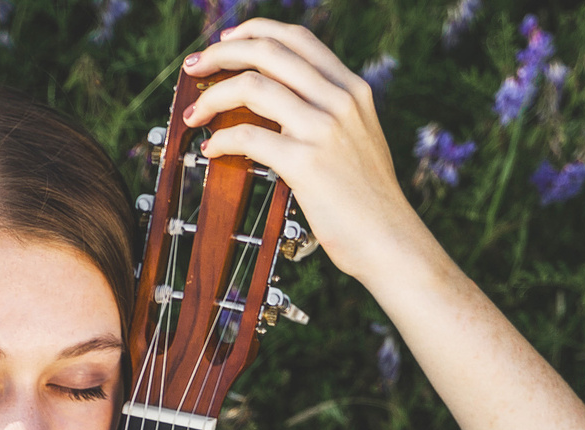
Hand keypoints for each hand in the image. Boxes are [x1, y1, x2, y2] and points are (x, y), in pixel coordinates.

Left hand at [181, 20, 435, 289]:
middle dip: (221, 53)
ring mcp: (324, 130)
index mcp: (352, 89)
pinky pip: (249, 137)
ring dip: (212, 97)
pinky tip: (212, 150)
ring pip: (253, 87)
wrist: (390, 242)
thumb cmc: (368, 200)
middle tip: (194, 68)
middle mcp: (340, 101)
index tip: (225, 41)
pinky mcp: (307, 164)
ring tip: (194, 113)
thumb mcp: (360, 138)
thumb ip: (330, 112)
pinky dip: (222, 140)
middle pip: (268, 52)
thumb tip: (281, 101)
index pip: (296, 38)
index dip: (254, 32)